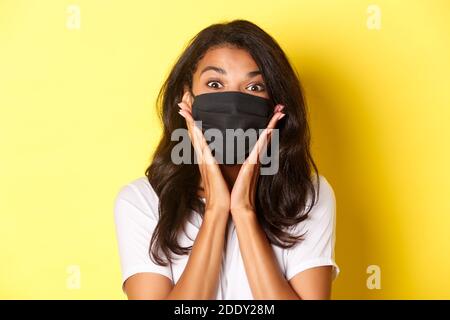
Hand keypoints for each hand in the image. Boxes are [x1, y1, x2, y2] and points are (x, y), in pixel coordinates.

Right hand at [177, 90, 230, 217]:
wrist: (223, 206)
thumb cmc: (224, 190)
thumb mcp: (223, 170)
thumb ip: (222, 158)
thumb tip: (226, 148)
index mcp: (206, 156)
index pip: (198, 133)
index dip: (193, 117)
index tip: (191, 103)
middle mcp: (202, 157)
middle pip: (192, 130)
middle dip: (188, 112)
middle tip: (184, 96)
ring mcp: (203, 161)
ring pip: (195, 136)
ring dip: (190, 120)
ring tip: (184, 104)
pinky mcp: (208, 167)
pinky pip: (203, 149)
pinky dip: (198, 137)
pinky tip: (196, 128)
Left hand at [230, 104, 285, 215]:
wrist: (239, 204)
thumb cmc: (237, 189)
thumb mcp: (237, 171)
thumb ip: (239, 161)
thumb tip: (234, 152)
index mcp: (253, 157)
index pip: (262, 138)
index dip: (268, 125)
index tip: (275, 113)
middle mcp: (257, 157)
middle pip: (268, 135)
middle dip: (275, 121)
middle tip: (282, 107)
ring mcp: (257, 161)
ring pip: (266, 139)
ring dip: (273, 125)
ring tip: (280, 112)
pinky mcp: (253, 165)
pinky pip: (260, 149)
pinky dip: (265, 139)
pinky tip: (270, 130)